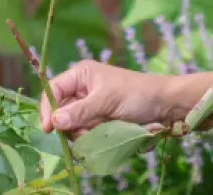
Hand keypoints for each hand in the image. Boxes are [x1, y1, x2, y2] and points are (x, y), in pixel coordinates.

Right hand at [39, 60, 175, 137]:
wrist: (164, 105)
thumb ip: (80, 111)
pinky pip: (84, 131)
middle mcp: (82, 89)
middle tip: (83, 131)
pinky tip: (101, 135)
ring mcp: (90, 106)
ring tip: (98, 131)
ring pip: (72, 124)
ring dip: (81, 132)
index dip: (48, 108)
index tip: (49, 128)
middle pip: (60, 110)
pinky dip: (90, 136)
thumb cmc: (137, 94)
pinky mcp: (98, 120)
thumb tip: (55, 121)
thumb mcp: (107, 100)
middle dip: (69, 124)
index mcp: (81, 75)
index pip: (53, 90)